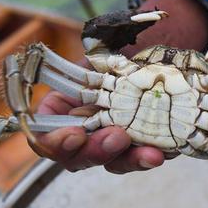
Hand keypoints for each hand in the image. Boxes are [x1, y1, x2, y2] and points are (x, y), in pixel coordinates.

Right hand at [33, 0, 207, 172]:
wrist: (163, 49)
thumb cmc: (129, 45)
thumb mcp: (107, 47)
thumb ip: (94, 57)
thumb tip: (92, 59)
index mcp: (63, 103)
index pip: (44, 131)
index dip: (54, 139)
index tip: (75, 134)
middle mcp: (82, 127)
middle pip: (75, 155)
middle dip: (95, 150)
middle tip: (117, 137)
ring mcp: (109, 140)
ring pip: (109, 162)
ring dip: (126, 159)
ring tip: (149, 152)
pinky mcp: (137, 147)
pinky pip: (136, 159)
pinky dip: (146, 158)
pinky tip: (159, 153)